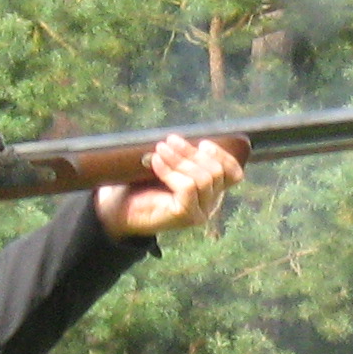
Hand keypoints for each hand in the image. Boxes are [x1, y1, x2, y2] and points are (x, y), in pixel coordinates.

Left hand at [95, 135, 243, 240]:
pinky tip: (155, 162)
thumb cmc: (142, 186)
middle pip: (217, 172)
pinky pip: (188, 188)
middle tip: (169, 142)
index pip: (234, 174)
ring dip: (180, 159)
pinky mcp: (185, 216)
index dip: (223, 156)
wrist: (118, 211)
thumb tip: (184, 137)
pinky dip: (171, 171)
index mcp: (211, 191)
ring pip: (203, 179)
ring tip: (160, 149)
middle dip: (192, 153)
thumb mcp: (169, 167)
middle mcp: (210, 204)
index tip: (202, 143)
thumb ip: (183, 156)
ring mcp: (199, 212)